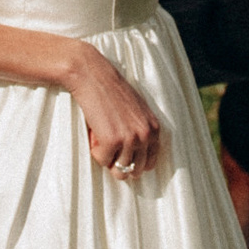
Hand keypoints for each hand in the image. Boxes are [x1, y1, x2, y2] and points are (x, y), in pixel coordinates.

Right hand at [67, 49, 162, 177]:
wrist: (94, 77)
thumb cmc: (112, 93)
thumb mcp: (137, 112)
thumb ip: (141, 133)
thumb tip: (135, 163)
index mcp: (154, 129)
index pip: (150, 162)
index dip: (134, 164)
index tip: (122, 158)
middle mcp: (146, 136)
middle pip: (135, 171)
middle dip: (120, 165)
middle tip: (109, 151)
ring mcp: (130, 139)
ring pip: (119, 171)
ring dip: (107, 158)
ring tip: (101, 139)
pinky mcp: (112, 141)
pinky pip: (102, 160)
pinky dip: (95, 151)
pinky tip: (94, 134)